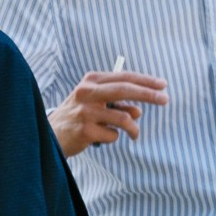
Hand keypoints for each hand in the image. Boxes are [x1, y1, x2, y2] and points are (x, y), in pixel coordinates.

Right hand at [49, 70, 169, 156]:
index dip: (145, 80)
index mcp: (91, 81)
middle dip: (149, 94)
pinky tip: (100, 137)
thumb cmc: (78, 117)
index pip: (123, 77)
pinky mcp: (85, 130)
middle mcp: (87, 92)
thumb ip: (118, 105)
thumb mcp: (97, 105)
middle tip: (166, 100)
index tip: (163, 85)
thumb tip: (139, 111)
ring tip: (133, 134)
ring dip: (133, 128)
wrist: (50, 135)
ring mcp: (85, 111)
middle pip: (125, 90)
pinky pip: (113, 135)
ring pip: (124, 117)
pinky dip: (113, 138)